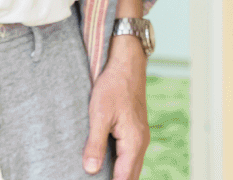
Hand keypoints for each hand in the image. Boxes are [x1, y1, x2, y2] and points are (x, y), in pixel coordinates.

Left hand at [84, 35, 150, 179]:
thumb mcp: (99, 115)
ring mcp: (140, 137)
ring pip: (132, 167)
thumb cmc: (113, 86)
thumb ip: (95, 144)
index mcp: (133, 142)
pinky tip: (108, 165)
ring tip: (101, 178)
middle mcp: (141, 143)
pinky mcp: (136, 131)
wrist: (127, 64)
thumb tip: (91, 170)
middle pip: (130, 176)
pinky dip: (122, 165)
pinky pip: (131, 156)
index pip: (123, 178)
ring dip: (120, 176)